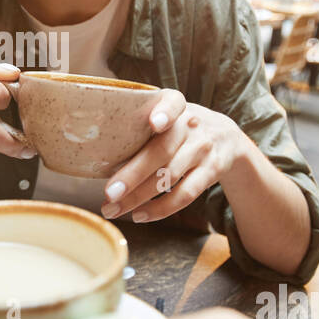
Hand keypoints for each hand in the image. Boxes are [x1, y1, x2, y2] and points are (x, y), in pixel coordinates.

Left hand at [101, 96, 243, 223]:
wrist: (226, 138)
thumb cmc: (178, 127)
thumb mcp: (167, 115)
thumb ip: (140, 126)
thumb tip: (93, 155)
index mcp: (176, 105)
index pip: (173, 102)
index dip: (164, 112)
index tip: (153, 123)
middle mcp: (191, 125)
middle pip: (162, 151)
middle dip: (133, 174)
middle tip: (108, 193)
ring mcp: (203, 148)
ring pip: (170, 176)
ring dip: (139, 197)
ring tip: (113, 209)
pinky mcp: (212, 171)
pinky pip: (186, 194)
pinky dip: (161, 208)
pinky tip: (140, 215)